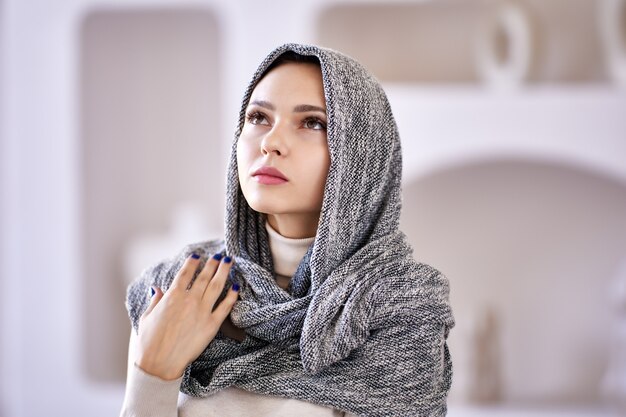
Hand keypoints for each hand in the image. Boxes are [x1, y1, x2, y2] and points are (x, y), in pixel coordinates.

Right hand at [135, 253, 238, 379]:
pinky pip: (225, 307)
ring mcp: (202, 312)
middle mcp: (189, 300)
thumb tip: (157, 288)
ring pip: (216, 286)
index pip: (185, 273)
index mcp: (172, 296)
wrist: (160, 363)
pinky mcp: (212, 325)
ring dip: (223, 272)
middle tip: (219, 256)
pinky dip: (232, 296)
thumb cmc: (149, 342)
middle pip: (204, 276)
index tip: (198, 255)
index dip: (193, 262)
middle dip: (213, 263)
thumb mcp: (147, 317)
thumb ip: (155, 300)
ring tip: (229, 262)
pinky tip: (236, 286)